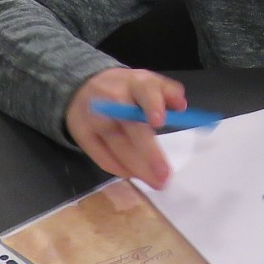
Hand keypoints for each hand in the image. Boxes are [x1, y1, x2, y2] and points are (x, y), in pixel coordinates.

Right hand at [67, 67, 188, 188]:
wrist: (82, 88)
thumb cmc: (125, 89)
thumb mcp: (147, 81)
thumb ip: (168, 91)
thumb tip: (181, 105)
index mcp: (133, 83)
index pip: (144, 91)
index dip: (152, 105)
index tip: (160, 122)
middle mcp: (112, 100)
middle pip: (131, 127)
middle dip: (149, 153)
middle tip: (164, 176)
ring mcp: (94, 119)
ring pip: (117, 147)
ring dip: (138, 168)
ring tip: (155, 182)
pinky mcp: (82, 135)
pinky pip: (102, 157)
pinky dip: (119, 169)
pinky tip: (133, 174)